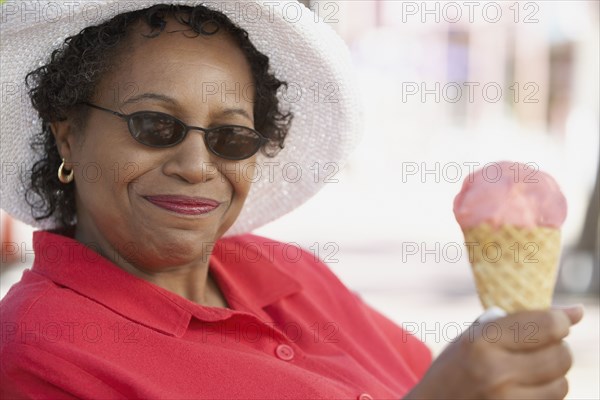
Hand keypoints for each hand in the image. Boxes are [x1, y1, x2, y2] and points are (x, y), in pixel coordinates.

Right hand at [405, 306, 583, 399]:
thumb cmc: (453, 367)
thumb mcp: (472, 337)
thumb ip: (516, 323)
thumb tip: (575, 312)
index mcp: (482, 341)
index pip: (546, 325)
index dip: (561, 320)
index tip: (563, 320)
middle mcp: (496, 372)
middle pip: (560, 356)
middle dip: (559, 348)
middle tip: (546, 345)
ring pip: (561, 384)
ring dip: (553, 375)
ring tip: (532, 369)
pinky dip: (545, 393)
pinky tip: (526, 387)